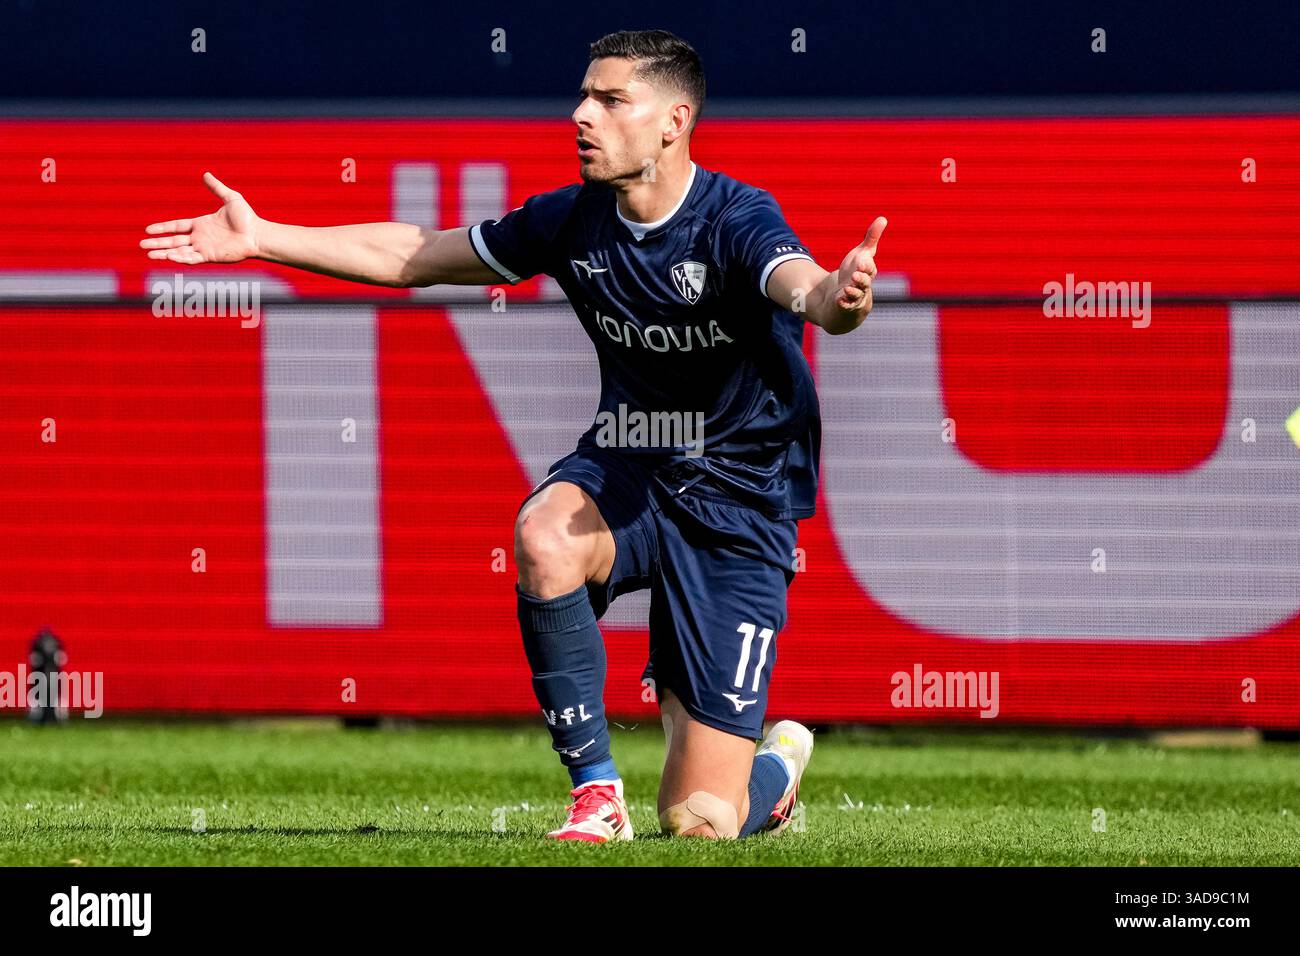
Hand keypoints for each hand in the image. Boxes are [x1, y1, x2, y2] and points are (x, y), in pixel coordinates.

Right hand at [140, 172, 261, 264]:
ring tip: (149, 254)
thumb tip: (206, 174)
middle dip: (157, 243)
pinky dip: (180, 258)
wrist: (258, 234)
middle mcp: (200, 237)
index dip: (162, 228)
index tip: (148, 230)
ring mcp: (204, 248)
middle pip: (173, 241)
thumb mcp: (230, 198)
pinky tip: (169, 257)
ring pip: (179, 252)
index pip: (176, 227)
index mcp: (201, 224)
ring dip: (164, 253)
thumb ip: (216, 187)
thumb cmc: (247, 218)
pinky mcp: (211, 256)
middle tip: (142, 244)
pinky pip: (192, 258)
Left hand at [831, 216, 886, 318]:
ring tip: (846, 288)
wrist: (846, 296)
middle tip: (856, 274)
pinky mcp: (845, 306)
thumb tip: (883, 218)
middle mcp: (863, 286)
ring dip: (852, 292)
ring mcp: (855, 297)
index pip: (870, 268)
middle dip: (861, 279)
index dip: (866, 265)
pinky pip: (846, 306)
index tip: (862, 261)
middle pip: (865, 283)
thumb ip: (871, 238)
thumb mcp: (861, 255)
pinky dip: (843, 304)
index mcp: (868, 273)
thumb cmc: (856, 273)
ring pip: (857, 296)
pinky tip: (838, 300)